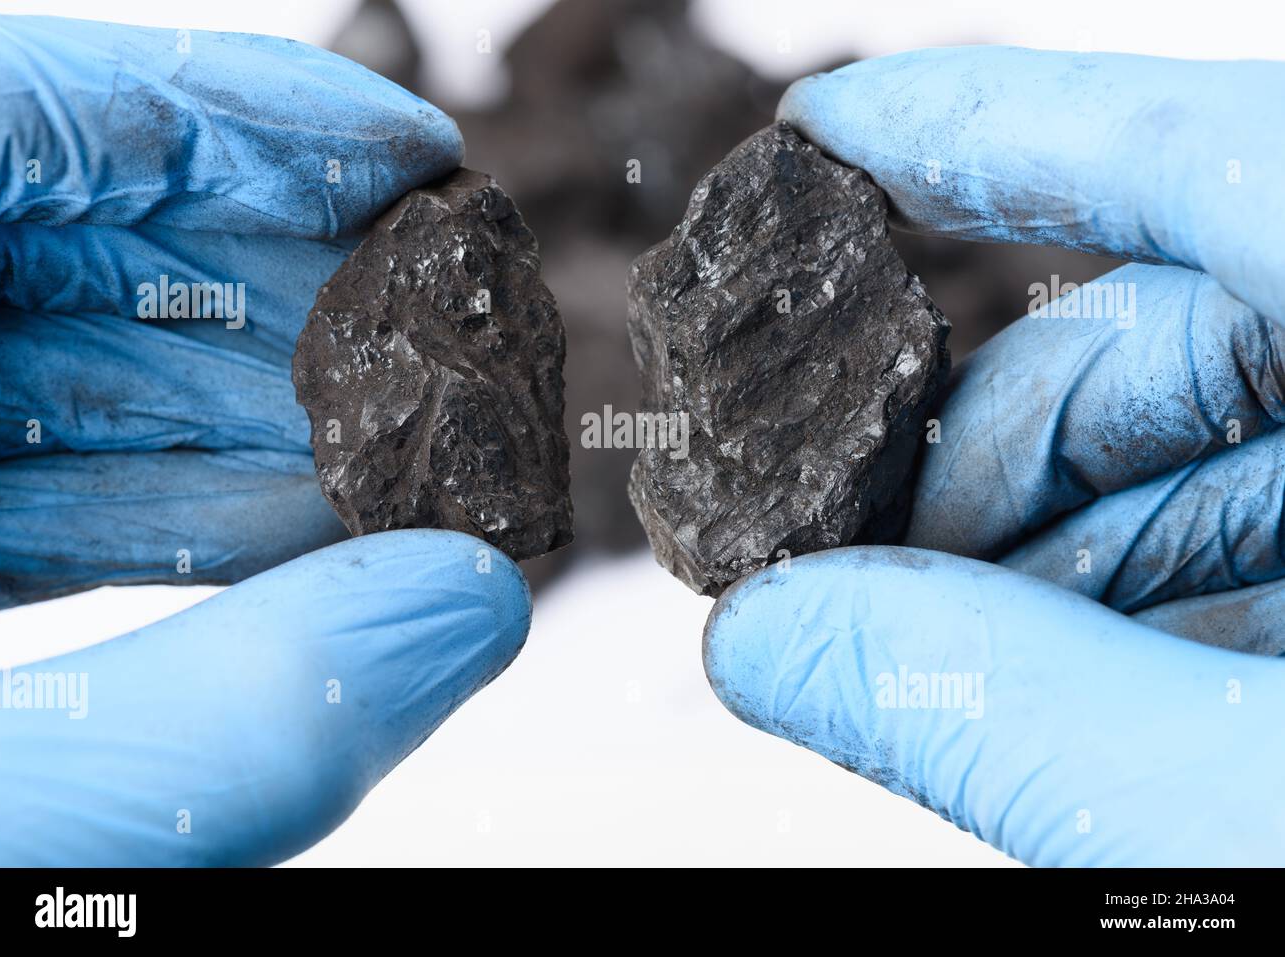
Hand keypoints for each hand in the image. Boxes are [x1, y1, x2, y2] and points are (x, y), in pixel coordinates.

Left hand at [0, 17, 529, 864]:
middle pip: (32, 233)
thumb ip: (200, 742)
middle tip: (423, 322)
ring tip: (389, 442)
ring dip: (233, 408)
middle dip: (263, 281)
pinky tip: (285, 525)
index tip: (396, 154)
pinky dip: (152, 499)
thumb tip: (450, 622)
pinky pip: (4, 475)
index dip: (220, 112)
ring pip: (31, 362)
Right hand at [704, 46, 1284, 864]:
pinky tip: (1066, 676)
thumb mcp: (1241, 811)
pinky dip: (1150, 596)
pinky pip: (1274, 515)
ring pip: (1207, 442)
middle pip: (1160, 336)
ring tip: (936, 651)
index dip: (977, 125)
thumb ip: (986, 703)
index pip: (1184, 152)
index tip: (828, 130)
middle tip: (836, 568)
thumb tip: (766, 642)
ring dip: (1046, 554)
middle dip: (970, 457)